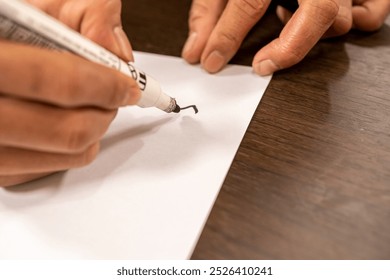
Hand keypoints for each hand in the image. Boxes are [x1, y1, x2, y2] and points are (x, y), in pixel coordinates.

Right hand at [0, 0, 139, 186]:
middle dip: (106, 112)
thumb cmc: (11, 29)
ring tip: (93, 107)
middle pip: (70, 132)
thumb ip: (88, 16)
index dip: (106, 86)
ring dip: (96, 131)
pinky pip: (54, 168)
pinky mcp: (0, 169)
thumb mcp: (44, 6)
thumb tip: (120, 53)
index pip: (60, 84)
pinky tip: (67, 121)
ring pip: (68, 155)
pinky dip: (75, 147)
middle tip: (114, 97)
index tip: (128, 87)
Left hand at [181, 0, 389, 75]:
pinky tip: (319, 21)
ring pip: (343, 18)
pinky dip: (351, 23)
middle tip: (262, 65)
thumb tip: (196, 51)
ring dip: (315, 34)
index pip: (249, 2)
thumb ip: (209, 9)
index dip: (226, 37)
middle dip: (289, 48)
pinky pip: (373, 12)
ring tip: (287, 27)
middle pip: (319, 13)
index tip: (210, 60)